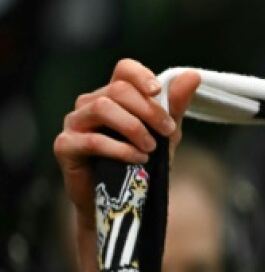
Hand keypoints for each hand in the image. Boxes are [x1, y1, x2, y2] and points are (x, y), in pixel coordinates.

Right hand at [53, 59, 200, 229]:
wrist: (121, 201)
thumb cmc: (141, 161)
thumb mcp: (165, 133)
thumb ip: (175, 105)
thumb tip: (193, 75)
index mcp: (113, 95)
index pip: (123, 70)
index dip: (141, 76)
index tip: (158, 92)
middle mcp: (89, 104)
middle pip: (117, 89)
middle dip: (148, 109)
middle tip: (167, 131)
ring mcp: (74, 123)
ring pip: (103, 108)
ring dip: (133, 127)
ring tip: (151, 147)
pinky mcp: (65, 146)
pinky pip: (93, 140)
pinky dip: (121, 148)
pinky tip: (138, 158)